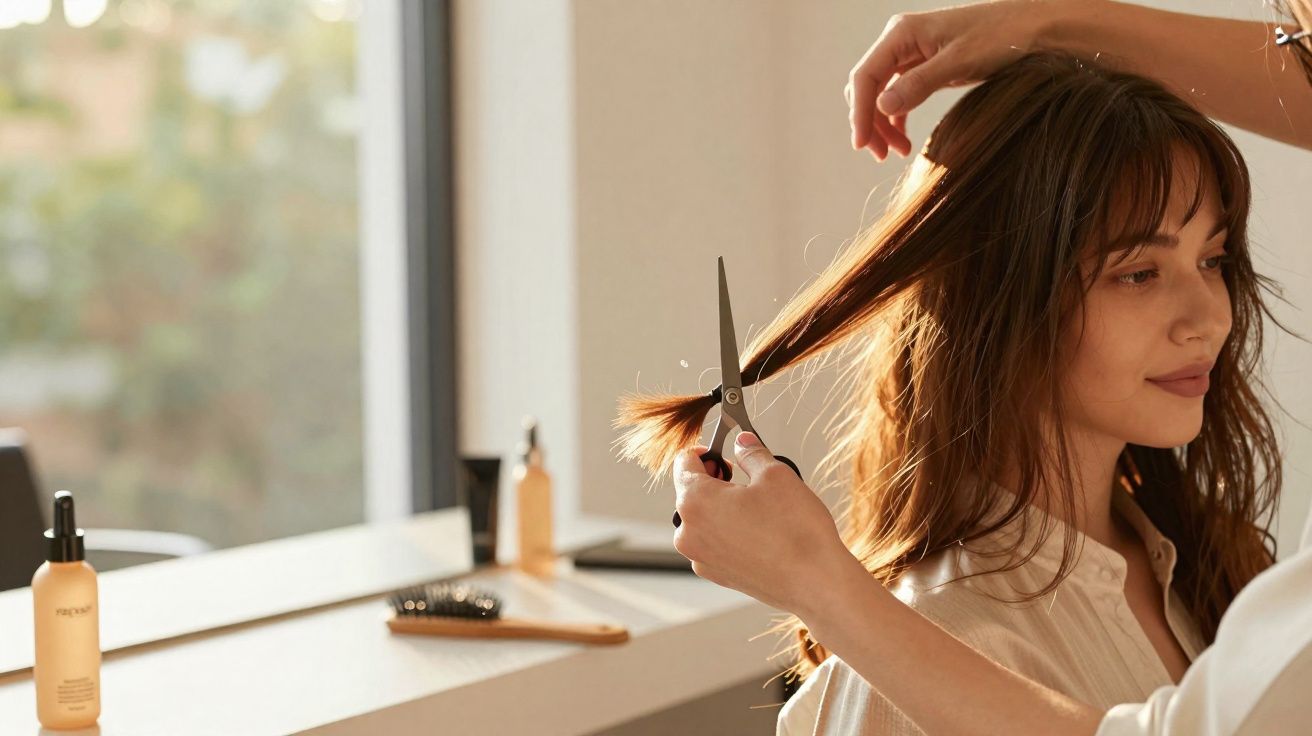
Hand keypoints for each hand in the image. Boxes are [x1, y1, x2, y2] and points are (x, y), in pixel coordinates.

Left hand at [670, 431, 856, 620]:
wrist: (816, 583)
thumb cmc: (796, 531)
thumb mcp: (776, 475)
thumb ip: (752, 453)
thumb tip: (743, 443)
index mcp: (695, 501)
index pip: (683, 463)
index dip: (705, 451)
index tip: (724, 451)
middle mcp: (688, 532)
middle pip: (691, 492)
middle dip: (715, 480)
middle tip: (747, 478)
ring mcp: (701, 557)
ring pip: (704, 519)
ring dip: (722, 507)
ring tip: (759, 508)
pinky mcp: (717, 575)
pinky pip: (715, 543)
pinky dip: (729, 532)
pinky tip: (760, 532)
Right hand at [845, 0, 1065, 160]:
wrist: (1035, 27)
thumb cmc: (1002, 37)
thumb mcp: (959, 63)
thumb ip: (918, 84)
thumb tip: (881, 107)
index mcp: (902, 33)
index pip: (865, 77)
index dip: (858, 113)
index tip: (862, 145)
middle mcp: (901, 41)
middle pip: (868, 87)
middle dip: (870, 122)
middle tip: (882, 155)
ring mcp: (912, 53)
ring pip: (881, 93)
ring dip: (883, 123)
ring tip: (898, 152)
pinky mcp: (925, 65)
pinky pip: (899, 94)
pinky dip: (897, 117)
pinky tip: (905, 139)